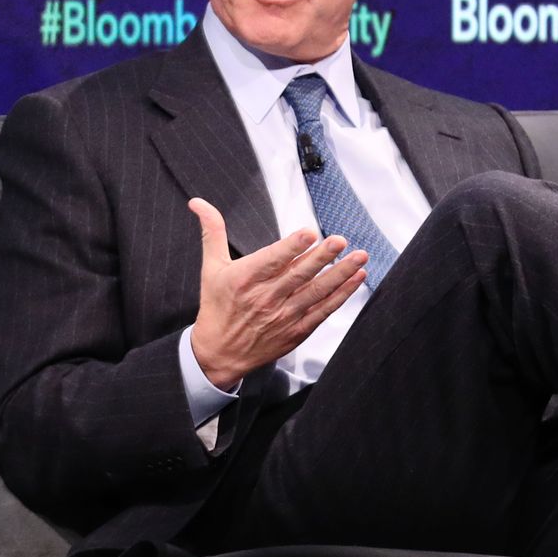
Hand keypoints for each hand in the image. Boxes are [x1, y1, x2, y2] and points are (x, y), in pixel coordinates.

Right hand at [186, 198, 367, 390]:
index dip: (291, 247)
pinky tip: (356, 279)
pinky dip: (341, 296)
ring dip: (340, 274)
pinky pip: (323, 311)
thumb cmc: (217, 306)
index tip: (309, 233)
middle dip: (322, 257)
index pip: (271, 261)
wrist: (219, 353)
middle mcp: (265, 299)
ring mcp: (283, 316)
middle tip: (340, 240)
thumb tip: (198, 203)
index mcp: (244, 280)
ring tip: (359, 257)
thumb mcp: (211, 268)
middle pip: (298, 275)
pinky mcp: (297, 331)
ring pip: (316, 292)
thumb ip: (212, 232)